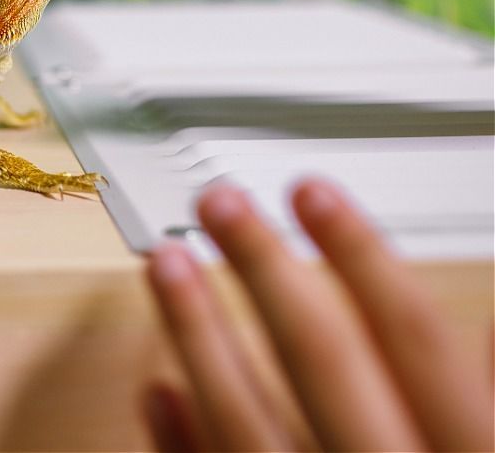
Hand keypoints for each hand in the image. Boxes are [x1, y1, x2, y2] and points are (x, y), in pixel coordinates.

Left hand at [142, 179, 493, 451]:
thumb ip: (488, 388)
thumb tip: (488, 312)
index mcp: (465, 451)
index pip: (414, 339)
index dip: (364, 258)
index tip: (313, 191)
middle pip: (321, 363)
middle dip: (266, 270)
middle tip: (220, 200)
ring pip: (246, 424)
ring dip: (201, 335)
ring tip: (166, 264)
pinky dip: (181, 440)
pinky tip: (157, 387)